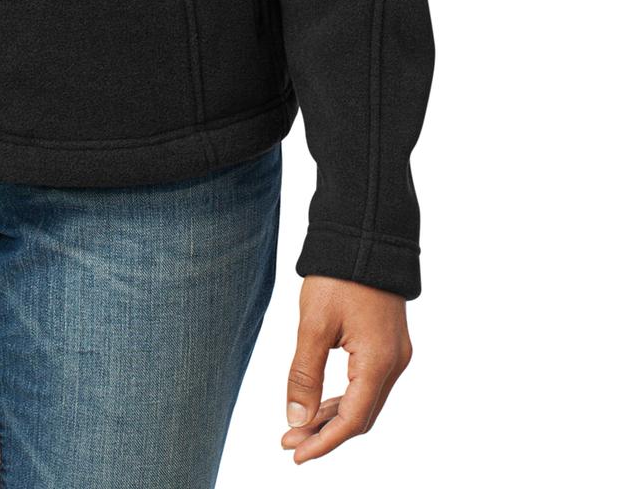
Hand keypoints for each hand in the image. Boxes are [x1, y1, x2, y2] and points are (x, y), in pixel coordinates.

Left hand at [282, 274, 412, 461]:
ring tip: (300, 426)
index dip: (323, 442)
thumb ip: (304, 375)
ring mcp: (396, 353)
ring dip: (335, 416)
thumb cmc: (339, 274)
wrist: (365, 233)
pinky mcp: (390, 342)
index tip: (295, 454)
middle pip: (362, 416)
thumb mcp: (314, 324)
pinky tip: (322, 401)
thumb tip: (297, 420)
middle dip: (326, 433)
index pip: (352, 420)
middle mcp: (395, 363)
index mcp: (379, 362)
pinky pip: (369, 383)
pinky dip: (346, 396)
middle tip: (290, 441)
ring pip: (366, 401)